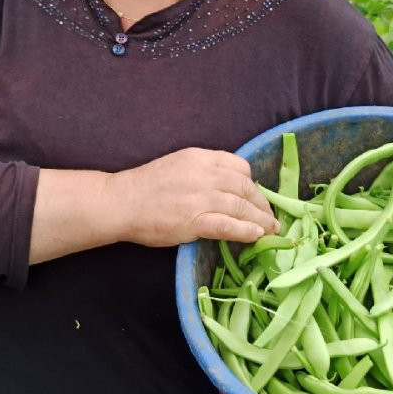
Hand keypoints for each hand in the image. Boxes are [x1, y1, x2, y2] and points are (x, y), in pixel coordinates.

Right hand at [106, 147, 280, 246]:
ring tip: (271, 229)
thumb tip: (227, 186)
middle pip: (246, 187)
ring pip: (242, 207)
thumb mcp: (178, 165)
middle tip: (271, 216)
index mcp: (200, 157)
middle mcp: (205, 174)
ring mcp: (201, 198)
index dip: (252, 183)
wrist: (121, 202)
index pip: (239, 166)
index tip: (255, 196)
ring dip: (261, 220)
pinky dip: (246, 231)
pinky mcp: (195, 221)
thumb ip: (202, 171)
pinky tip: (256, 236)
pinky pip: (229, 225)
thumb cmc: (146, 186)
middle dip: (262, 204)